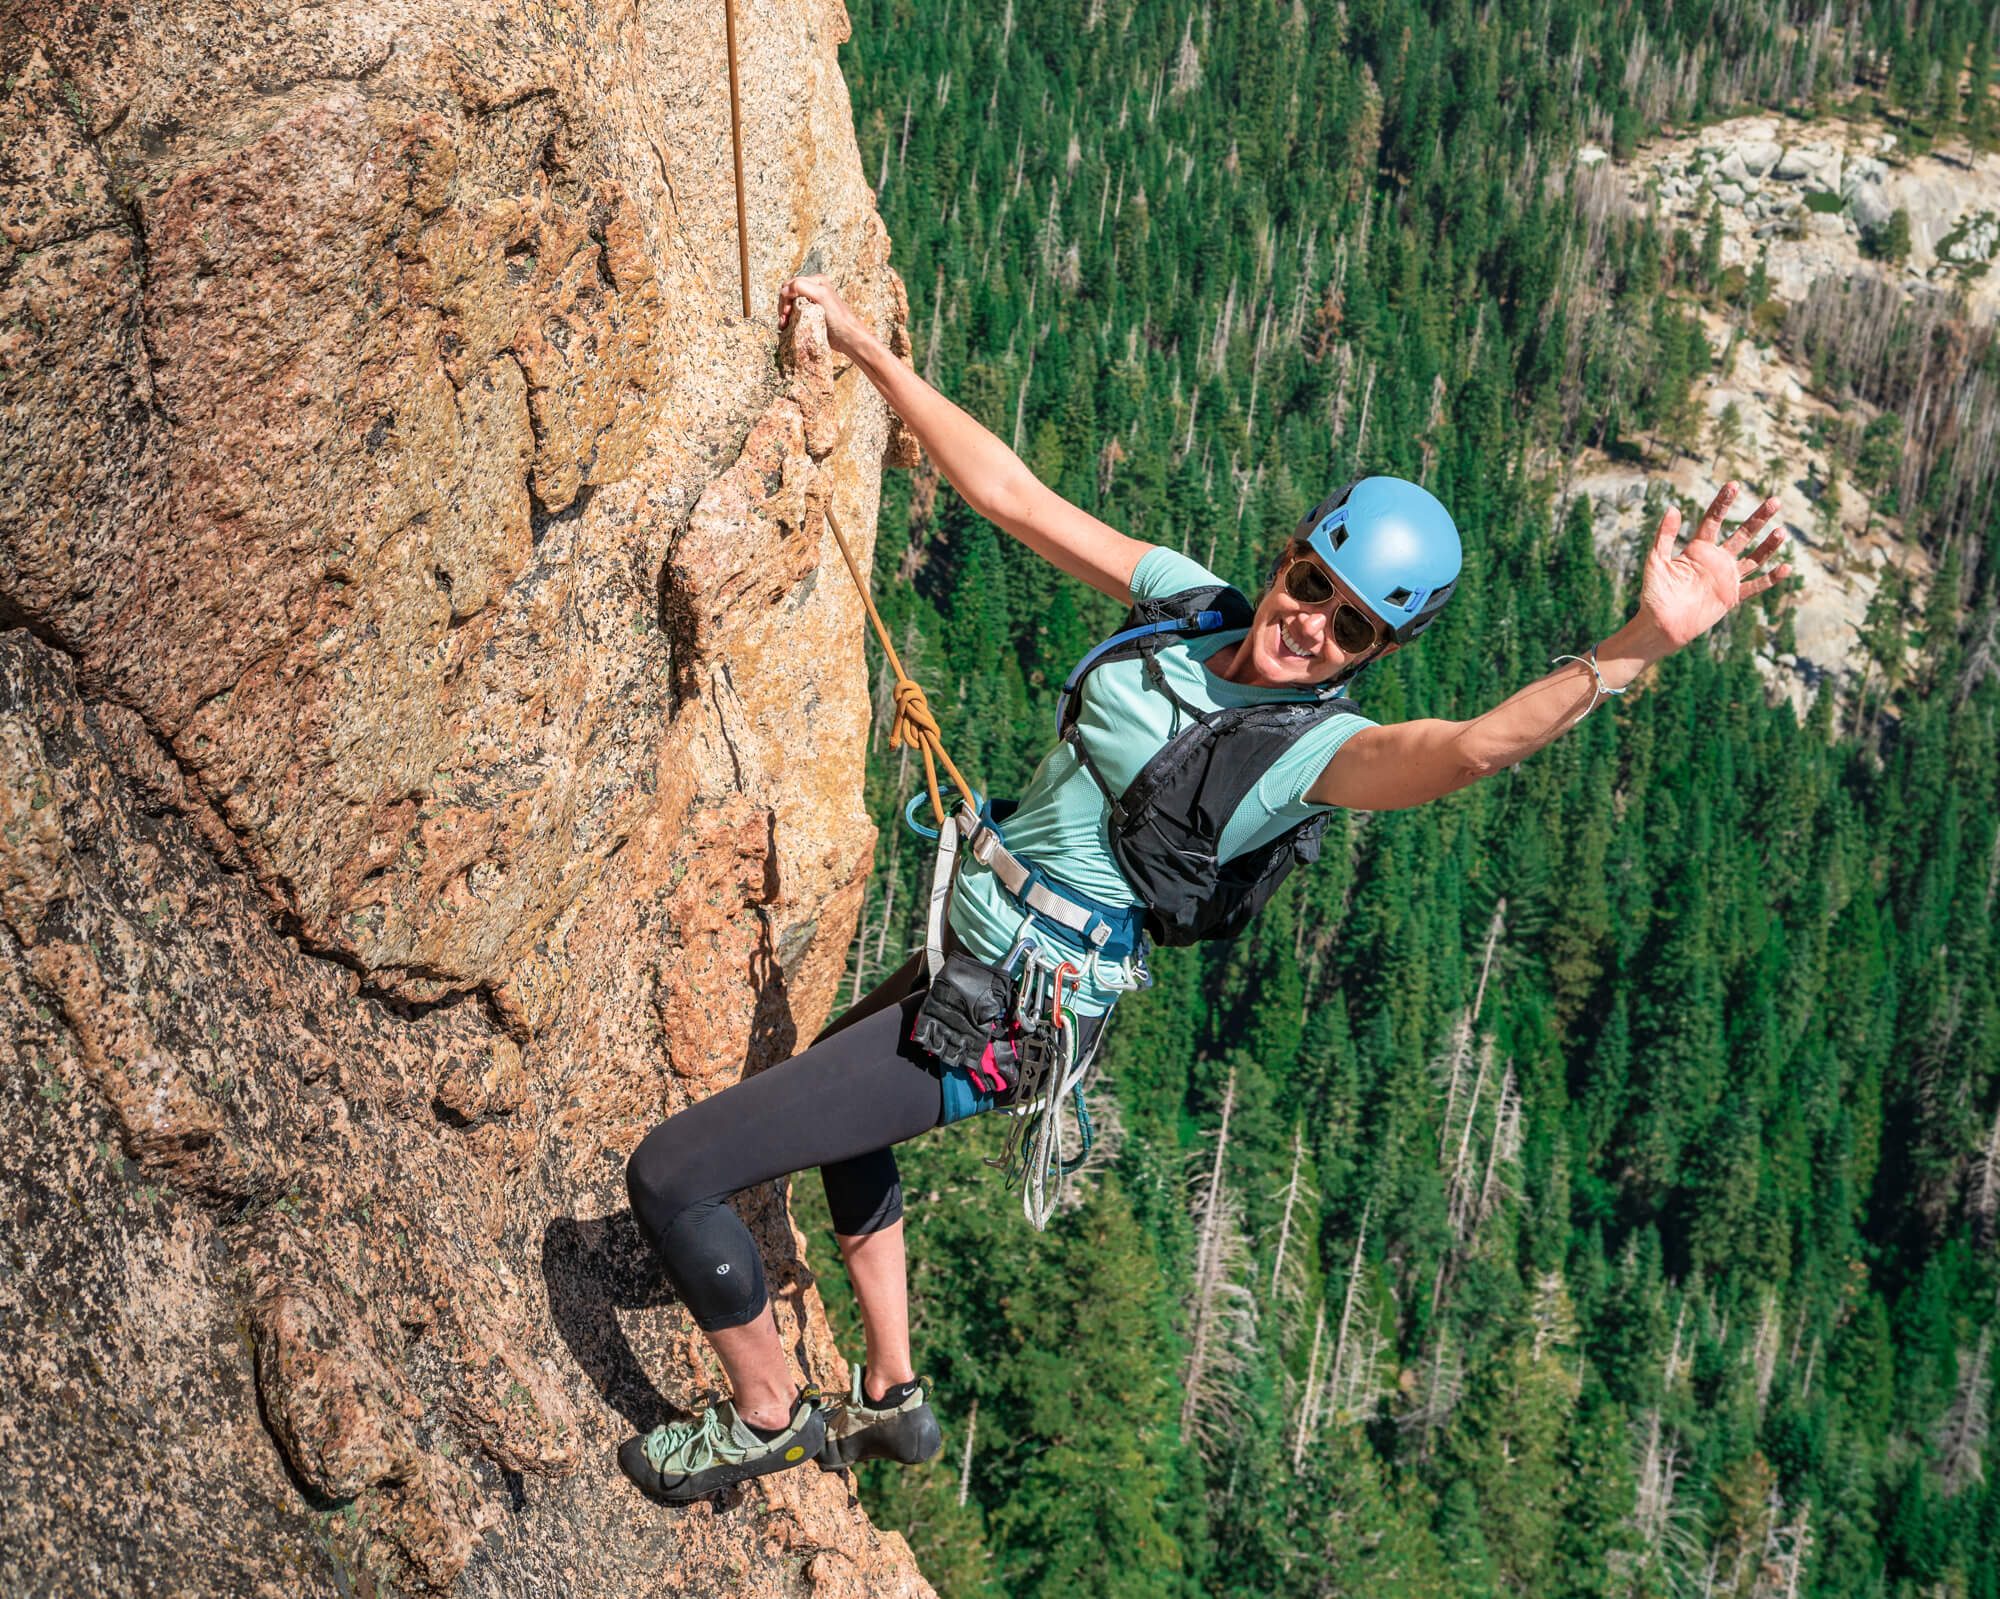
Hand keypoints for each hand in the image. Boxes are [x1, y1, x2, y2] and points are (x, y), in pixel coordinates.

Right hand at [778, 273, 869, 359]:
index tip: (787, 313)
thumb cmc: (838, 317)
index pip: (790, 285)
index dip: (785, 298)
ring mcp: (811, 302)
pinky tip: (787, 327)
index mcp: (816, 281)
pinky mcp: (811, 315)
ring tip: (784, 325)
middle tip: (784, 320)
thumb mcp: (821, 296)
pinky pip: (794, 314)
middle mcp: (813, 289)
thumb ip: (802, 287)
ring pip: (789, 304)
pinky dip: (788, 320)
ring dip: (784, 314)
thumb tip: (784, 290)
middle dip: (783, 306)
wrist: (848, 337)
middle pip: (788, 294)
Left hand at [1639, 481, 1792, 648]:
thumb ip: (1664, 536)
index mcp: (1697, 549)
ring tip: (1782, 531)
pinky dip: (1770, 579)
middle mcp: (1715, 560)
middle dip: (1758, 518)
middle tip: (1775, 501)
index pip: (1714, 520)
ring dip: (1768, 545)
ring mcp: (1726, 578)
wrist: (1661, 625)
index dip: (1724, 502)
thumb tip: (1672, 507)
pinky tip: (1785, 567)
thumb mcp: (1656, 561)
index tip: (1734, 484)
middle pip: (1742, 534)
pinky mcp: (1732, 597)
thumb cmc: (1654, 594)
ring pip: (1754, 558)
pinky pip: (1755, 586)